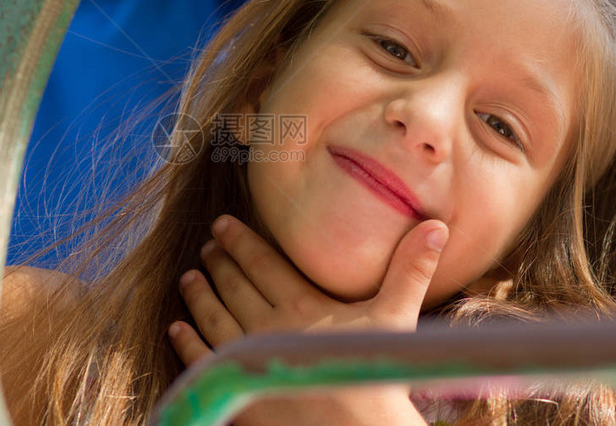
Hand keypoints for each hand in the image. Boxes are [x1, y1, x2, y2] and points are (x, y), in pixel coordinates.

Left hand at [169, 214, 448, 364]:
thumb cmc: (378, 374)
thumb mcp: (396, 319)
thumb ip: (409, 270)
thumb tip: (438, 226)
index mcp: (300, 304)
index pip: (260, 262)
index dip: (239, 240)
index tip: (222, 225)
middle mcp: (268, 327)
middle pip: (233, 285)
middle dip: (217, 262)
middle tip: (206, 246)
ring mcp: (249, 359)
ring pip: (213, 317)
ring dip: (198, 295)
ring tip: (188, 277)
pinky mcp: (240, 389)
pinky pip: (204, 360)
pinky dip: (187, 341)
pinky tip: (177, 327)